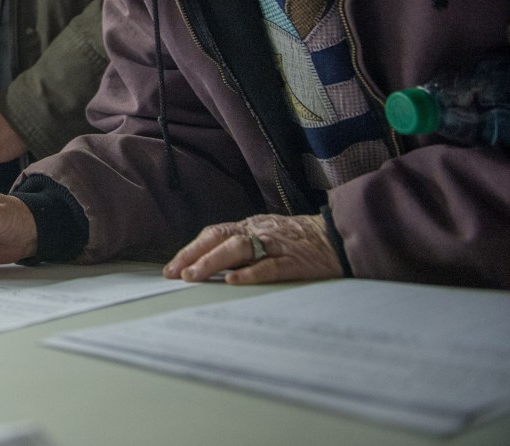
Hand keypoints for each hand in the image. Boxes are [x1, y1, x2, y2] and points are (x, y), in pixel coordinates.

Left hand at [164, 214, 343, 284]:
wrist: (339, 236)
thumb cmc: (299, 241)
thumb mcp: (267, 237)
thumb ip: (243, 249)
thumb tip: (211, 268)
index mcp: (250, 227)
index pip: (213, 234)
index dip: (191, 250)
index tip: (171, 268)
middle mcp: (258, 232)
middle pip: (219, 238)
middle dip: (193, 255)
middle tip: (175, 274)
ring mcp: (276, 245)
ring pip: (239, 248)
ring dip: (212, 262)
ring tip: (194, 277)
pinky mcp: (295, 261)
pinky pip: (270, 266)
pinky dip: (250, 273)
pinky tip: (233, 281)